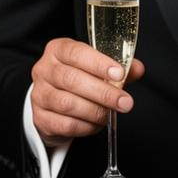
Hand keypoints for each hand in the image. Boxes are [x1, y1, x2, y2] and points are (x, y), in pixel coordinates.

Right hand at [31, 38, 145, 143]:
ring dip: (95, 111)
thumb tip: (137, 69)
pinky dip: (86, 126)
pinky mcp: (40, 118)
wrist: (54, 102)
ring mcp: (39, 94)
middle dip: (103, 92)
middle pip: (72, 80)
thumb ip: (118, 67)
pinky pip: (65, 124)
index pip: (76, 53)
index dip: (99, 64)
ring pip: (67, 104)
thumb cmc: (78, 79)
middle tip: (124, 102)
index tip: (119, 74)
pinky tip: (95, 124)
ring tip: (110, 114)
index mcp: (58, 50)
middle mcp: (44, 70)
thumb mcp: (97, 67)